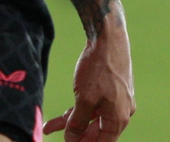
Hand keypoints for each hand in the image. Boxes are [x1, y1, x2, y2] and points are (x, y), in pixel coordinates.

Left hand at [44, 14, 134, 141]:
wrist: (107, 38)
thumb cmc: (99, 69)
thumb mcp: (85, 99)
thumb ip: (78, 122)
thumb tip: (72, 139)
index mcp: (119, 118)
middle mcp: (120, 112)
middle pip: (96, 131)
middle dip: (75, 135)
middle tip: (57, 138)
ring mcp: (114, 100)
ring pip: (90, 117)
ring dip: (71, 123)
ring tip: (49, 127)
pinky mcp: (107, 89)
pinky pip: (91, 105)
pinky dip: (76, 110)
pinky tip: (61, 116)